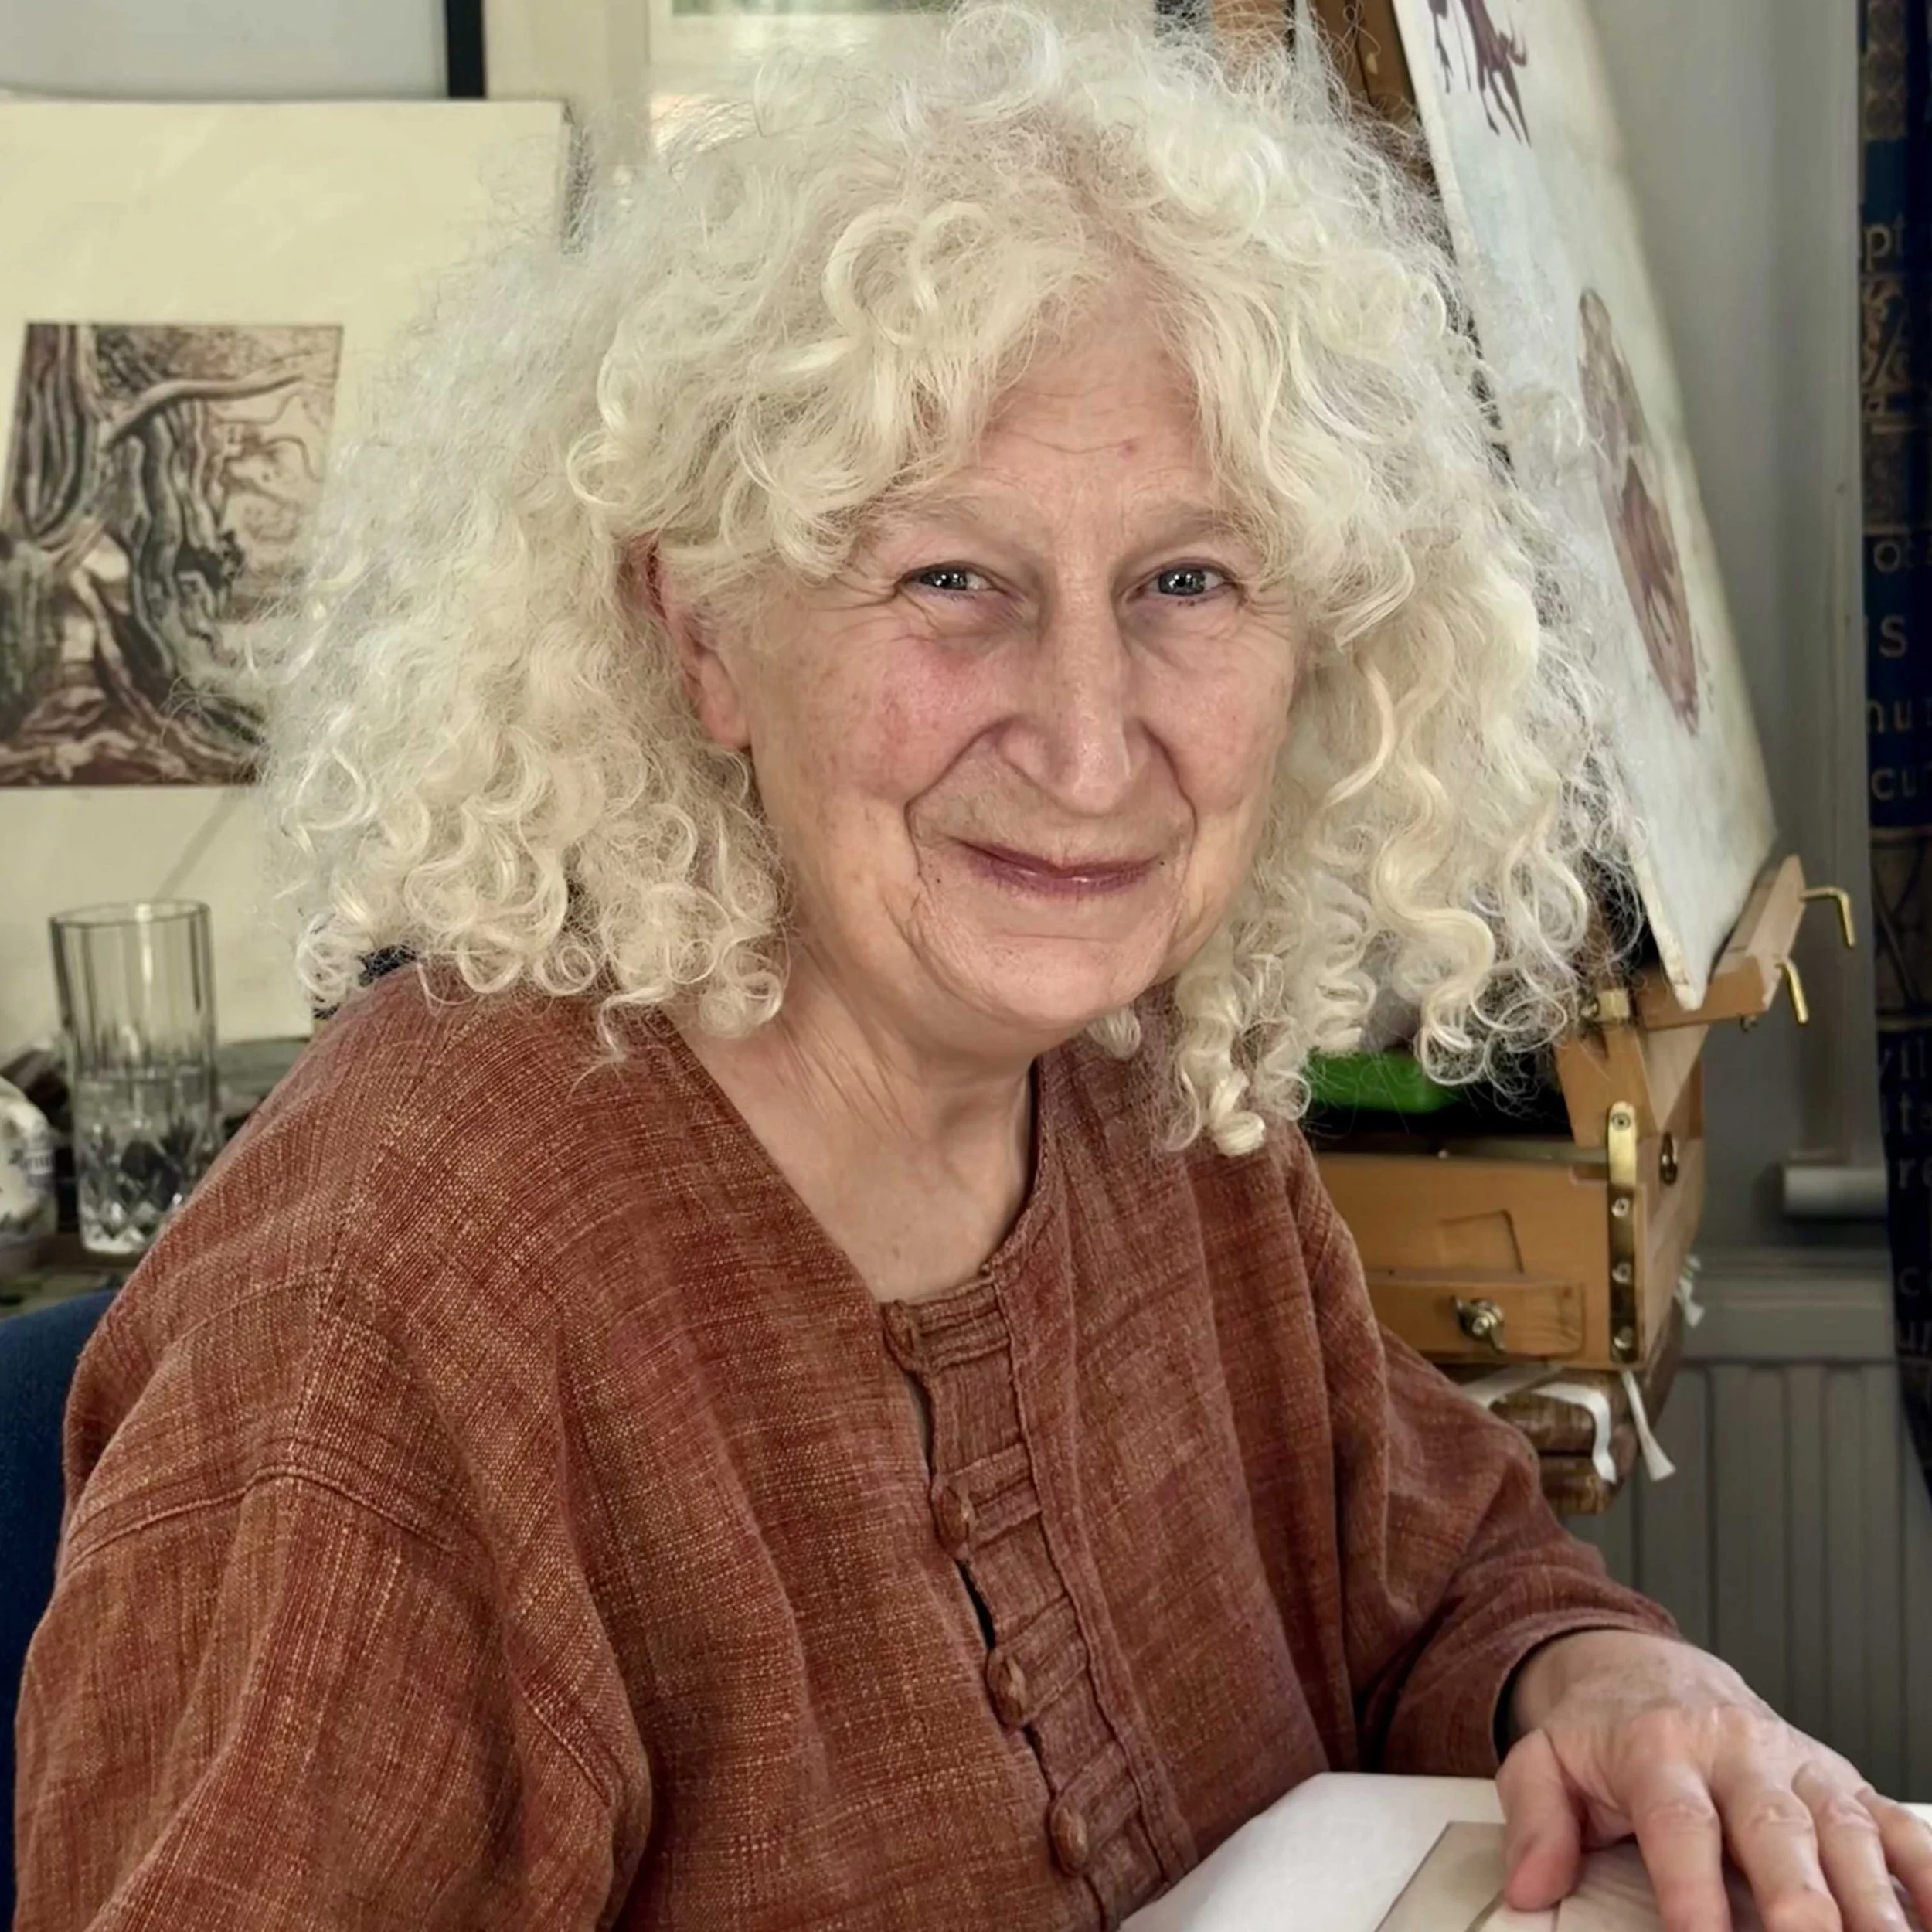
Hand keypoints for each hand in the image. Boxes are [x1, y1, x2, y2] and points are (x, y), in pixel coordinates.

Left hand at [1497, 1628, 1931, 1931]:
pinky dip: (1927, 1876)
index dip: (1693, 1891)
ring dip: (1873, 1904)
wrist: (1654, 1674)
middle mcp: (1740, 1754)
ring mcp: (1802, 1769)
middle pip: (1776, 1829)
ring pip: (1848, 1832)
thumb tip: (1530, 1887)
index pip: (1680, 1824)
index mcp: (1660, 1747)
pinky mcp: (1846, 1785)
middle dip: (1799, 1903)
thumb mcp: (1546, 1759)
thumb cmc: (1606, 1733)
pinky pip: (1899, 1828)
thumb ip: (1535, 1820)